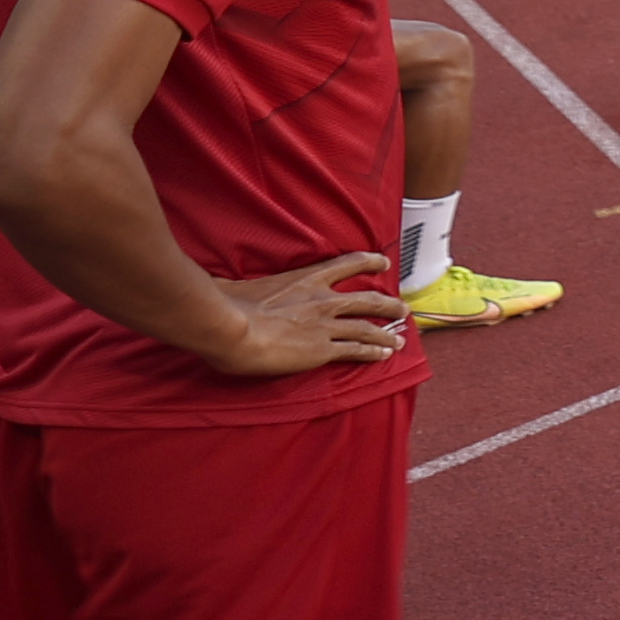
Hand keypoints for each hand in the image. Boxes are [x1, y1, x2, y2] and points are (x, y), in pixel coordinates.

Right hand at [186, 258, 412, 379]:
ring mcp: (325, 325)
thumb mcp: (237, 285)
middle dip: (388, 305)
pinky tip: (385, 356)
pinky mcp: (322, 350)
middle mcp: (322, 300)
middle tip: (403, 309)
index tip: (383, 263)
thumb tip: (215, 287)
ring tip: (402, 340)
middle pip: (367, 300)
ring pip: (367, 328)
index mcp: (304, 279)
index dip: (367, 262)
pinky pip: (355, 351)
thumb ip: (238, 285)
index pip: (345, 264)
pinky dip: (374, 353)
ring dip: (387, 334)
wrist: (232, 328)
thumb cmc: (227, 304)